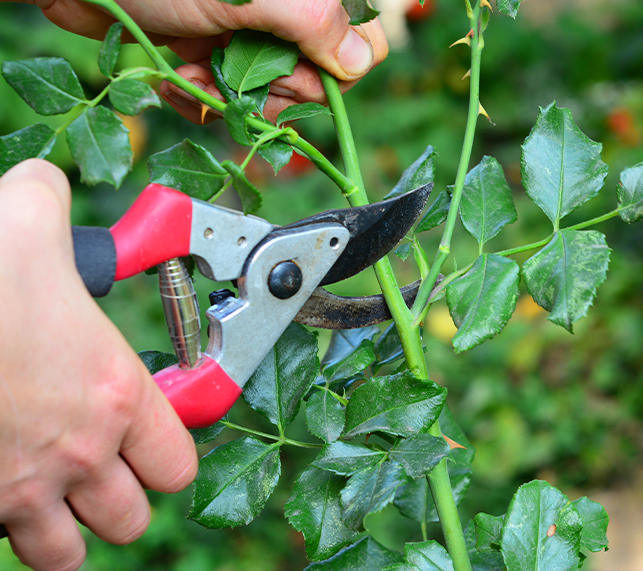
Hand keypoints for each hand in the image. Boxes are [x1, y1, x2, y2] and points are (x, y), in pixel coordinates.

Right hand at [0, 160, 197, 570]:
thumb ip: (50, 201)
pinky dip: (12, 533)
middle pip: (132, 516)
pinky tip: (4, 490)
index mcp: (115, 394)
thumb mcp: (24, 222)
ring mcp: (22, 494)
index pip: (178, 460)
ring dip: (70, 528)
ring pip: (71, 553)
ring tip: (58, 491)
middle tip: (104, 466)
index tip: (150, 437)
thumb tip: (46, 183)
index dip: (168, 451)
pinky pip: (8, 552)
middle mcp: (80, 453)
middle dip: (123, 496)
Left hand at [34, 0, 387, 121]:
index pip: (359, 49)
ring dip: (231, 97)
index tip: (287, 73)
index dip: (327, 76)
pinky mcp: (219, 53)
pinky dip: (205, 97)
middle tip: (232, 69)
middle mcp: (285, 16)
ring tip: (195, 73)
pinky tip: (181, 77)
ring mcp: (251, 35)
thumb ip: (314, 23)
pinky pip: (233, 98)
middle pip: (313, 83)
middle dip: (270, 89)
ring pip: (270, 97)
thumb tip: (361, 62)